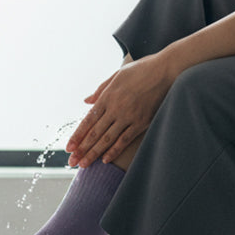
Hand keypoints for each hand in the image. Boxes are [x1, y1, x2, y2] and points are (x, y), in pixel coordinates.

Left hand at [66, 52, 177, 167]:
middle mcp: (116, 108)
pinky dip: (114, 150)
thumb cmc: (142, 70)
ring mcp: (129, 117)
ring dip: (94, 153)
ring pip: (107, 139)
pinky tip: (105, 159)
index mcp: (108, 96)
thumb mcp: (117, 75)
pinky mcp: (142, 122)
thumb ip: (101, 89)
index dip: (77, 135)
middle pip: (95, 133)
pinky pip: (125, 139)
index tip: (69, 147)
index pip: (88, 120)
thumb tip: (86, 101)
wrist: (166, 70)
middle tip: (72, 161)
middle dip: (82, 149)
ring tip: (84, 165)